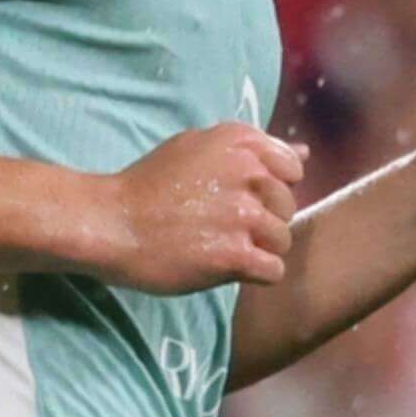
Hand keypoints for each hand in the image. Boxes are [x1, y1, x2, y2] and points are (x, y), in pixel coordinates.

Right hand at [85, 120, 306, 290]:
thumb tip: (304, 151)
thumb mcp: (197, 147)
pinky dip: (254, 274)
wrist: (111, 222)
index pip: (292, 167)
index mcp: (240, 142)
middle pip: (288, 206)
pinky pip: (273, 270)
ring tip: (221, 247)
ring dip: (257, 249)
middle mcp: (247, 173)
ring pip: (282, 240)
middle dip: (263, 220)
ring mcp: (242, 215)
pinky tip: (227, 267)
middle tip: (223, 226)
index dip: (270, 188)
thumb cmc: (148, 186)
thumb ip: (252, 150)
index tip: (240, 197)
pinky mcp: (234, 254)